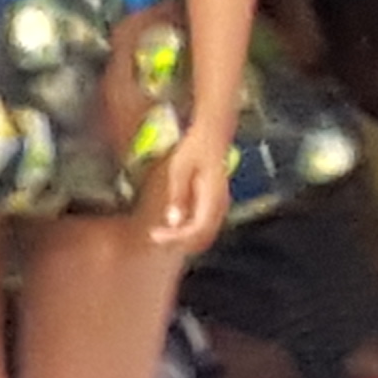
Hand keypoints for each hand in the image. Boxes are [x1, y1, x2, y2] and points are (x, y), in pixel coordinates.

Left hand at [143, 123, 236, 253]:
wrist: (212, 136)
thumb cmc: (195, 149)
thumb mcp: (179, 170)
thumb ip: (178, 196)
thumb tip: (174, 222)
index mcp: (213, 196)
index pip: (198, 229)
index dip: (177, 238)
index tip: (156, 235)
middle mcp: (221, 204)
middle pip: (204, 236)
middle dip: (179, 242)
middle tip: (156, 236)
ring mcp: (221, 205)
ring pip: (206, 234)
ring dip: (184, 238)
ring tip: (161, 233)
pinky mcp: (216, 205)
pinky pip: (204, 225)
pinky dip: (189, 231)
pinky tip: (172, 225)